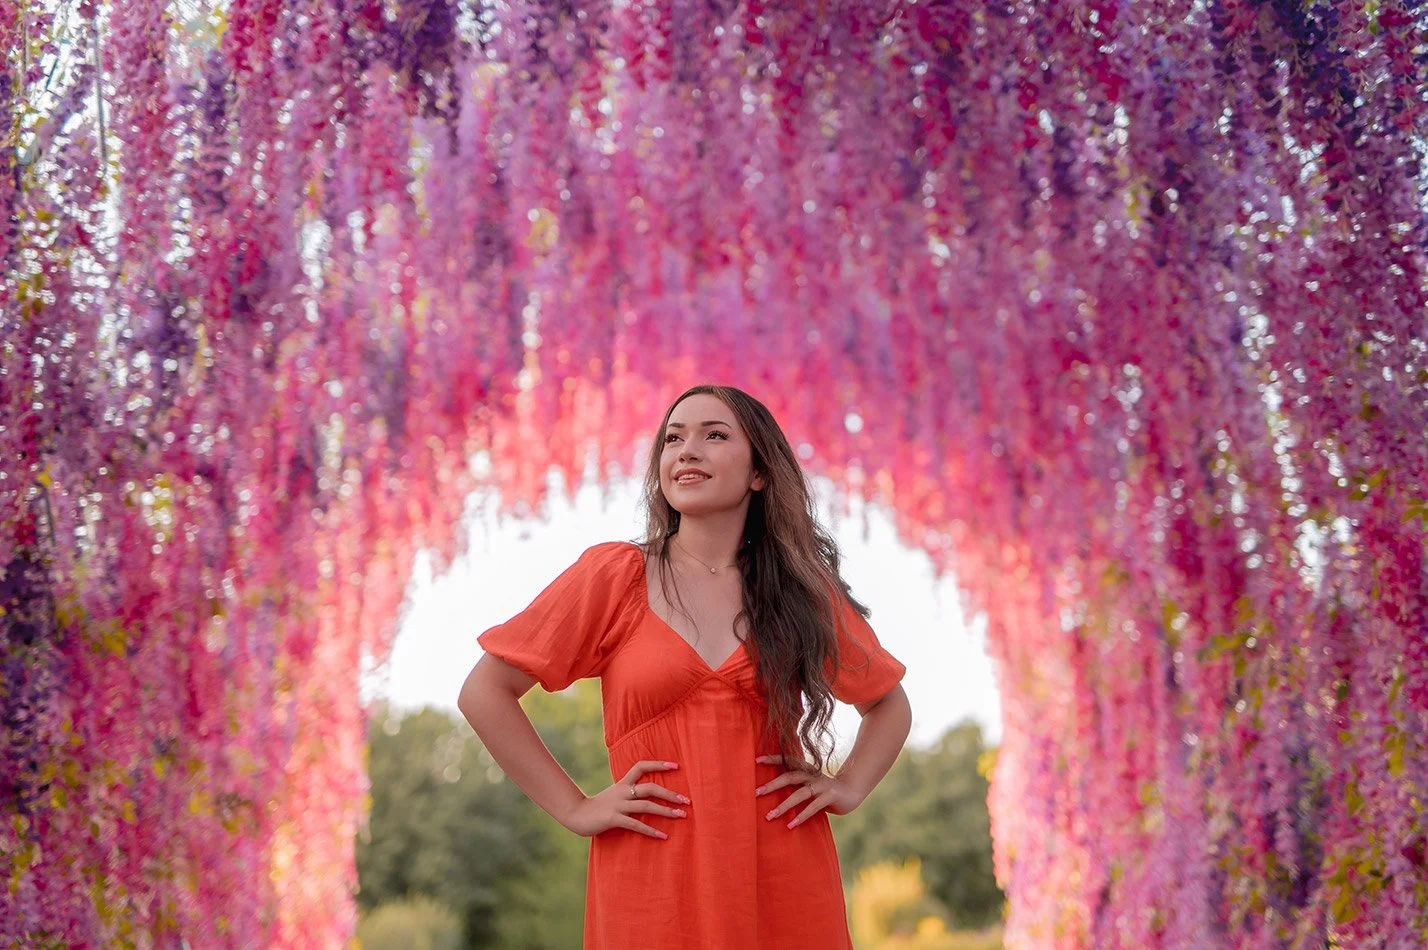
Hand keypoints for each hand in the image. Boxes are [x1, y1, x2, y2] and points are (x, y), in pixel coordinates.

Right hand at [563, 760, 689, 839]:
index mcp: (623, 783)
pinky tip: (663, 836)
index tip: (676, 766)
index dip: (658, 764)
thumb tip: (649, 795)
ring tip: (681, 816)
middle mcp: (622, 791)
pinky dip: (651, 830)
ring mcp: (618, 805)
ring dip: (666, 811)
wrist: (576, 814)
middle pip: (650, 788)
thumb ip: (630, 792)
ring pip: (646, 805)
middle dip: (670, 794)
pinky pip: (636, 824)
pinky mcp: (614, 819)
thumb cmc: (599, 806)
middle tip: (687, 801)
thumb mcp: (615, 794)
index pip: (641, 766)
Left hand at [754, 754, 863, 827]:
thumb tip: (771, 792)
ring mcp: (822, 785)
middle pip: (790, 776)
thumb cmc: (824, 790)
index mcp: (806, 770)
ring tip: (770, 816)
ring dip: (784, 805)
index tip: (756, 760)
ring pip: (800, 793)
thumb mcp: (809, 786)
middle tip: (756, 792)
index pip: (787, 761)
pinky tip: (790, 825)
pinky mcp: (831, 796)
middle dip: (772, 784)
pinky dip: (801, 815)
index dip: (773, 759)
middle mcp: (813, 775)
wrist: (852, 791)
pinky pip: (814, 806)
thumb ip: (795, 787)